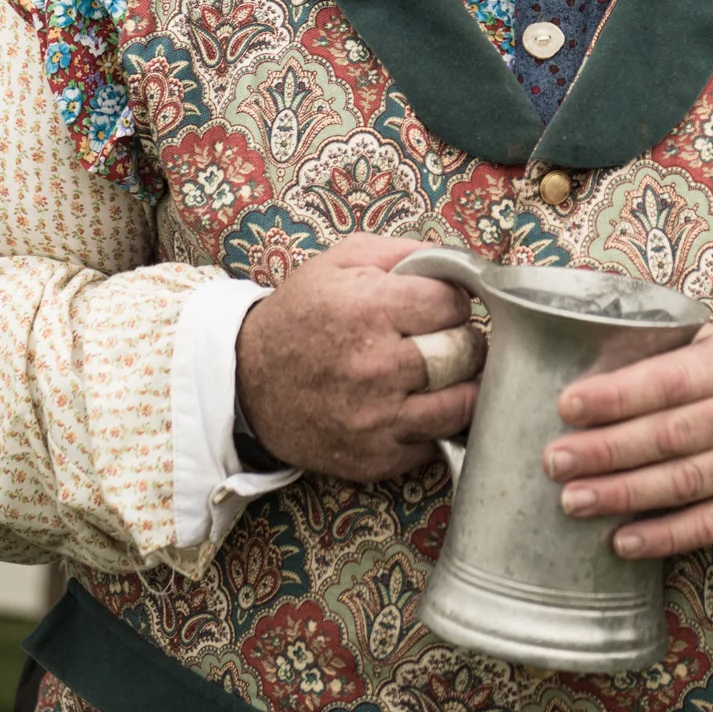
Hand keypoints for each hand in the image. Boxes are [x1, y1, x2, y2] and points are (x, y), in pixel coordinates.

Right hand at [235, 236, 482, 479]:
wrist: (247, 382)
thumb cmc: (300, 315)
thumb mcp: (342, 260)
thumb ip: (406, 252)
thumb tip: (460, 264)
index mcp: (370, 309)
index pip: (453, 305)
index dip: (453, 302)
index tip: (443, 307)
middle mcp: (376, 367)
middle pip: (464, 354)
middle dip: (464, 342)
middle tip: (450, 339)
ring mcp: (377, 419)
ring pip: (462, 405)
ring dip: (464, 386)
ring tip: (448, 373)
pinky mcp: (376, 459)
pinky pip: (436, 442)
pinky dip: (436, 424)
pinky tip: (418, 404)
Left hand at [541, 323, 712, 557]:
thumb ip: (666, 355)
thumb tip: (585, 368)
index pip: (668, 380)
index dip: (617, 396)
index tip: (568, 405)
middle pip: (671, 436)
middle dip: (607, 451)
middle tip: (556, 461)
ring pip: (685, 483)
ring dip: (625, 495)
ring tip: (575, 500)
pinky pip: (711, 524)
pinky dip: (666, 537)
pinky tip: (623, 541)